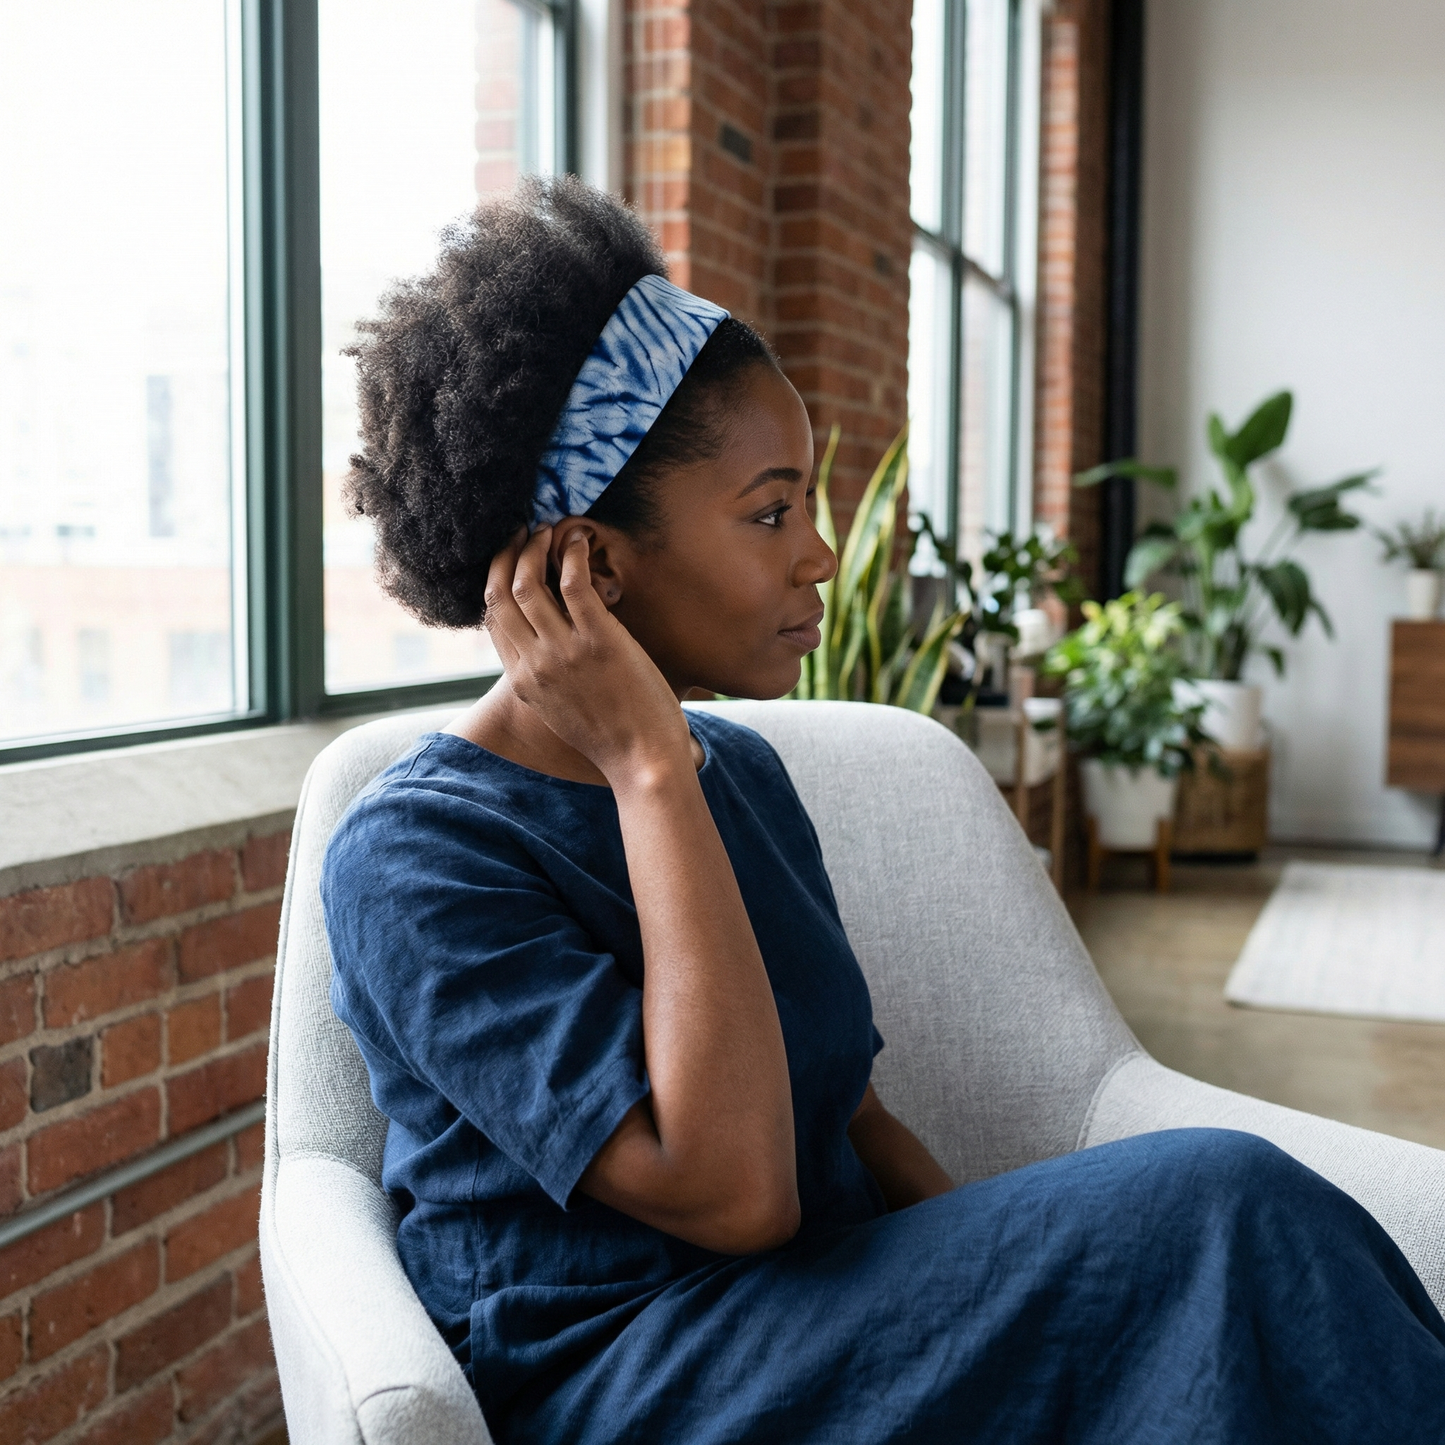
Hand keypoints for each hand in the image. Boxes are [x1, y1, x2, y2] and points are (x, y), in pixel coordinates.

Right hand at [483, 527, 692, 786]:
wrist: (644, 762)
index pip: (492, 619)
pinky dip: (572, 554)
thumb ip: (548, 679)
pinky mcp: (598, 640)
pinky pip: (573, 583)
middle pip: (499, 594)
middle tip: (522, 532)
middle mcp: (534, 663)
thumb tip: (550, 649)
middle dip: (506, 555)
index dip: (495, 580)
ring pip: (528, 583)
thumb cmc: (613, 739)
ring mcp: (563, 651)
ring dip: (535, 548)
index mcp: (522, 681)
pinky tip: (579, 538)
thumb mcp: (562, 712)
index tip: (508, 557)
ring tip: (548, 529)